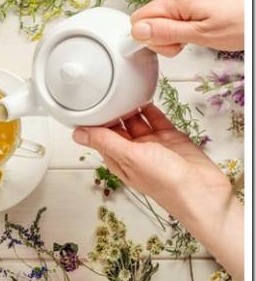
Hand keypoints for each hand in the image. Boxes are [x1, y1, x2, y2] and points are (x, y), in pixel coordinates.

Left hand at [72, 104, 243, 280]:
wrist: (202, 189)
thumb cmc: (165, 182)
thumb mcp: (129, 157)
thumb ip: (105, 142)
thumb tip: (77, 135)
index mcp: (119, 160)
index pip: (100, 137)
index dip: (93, 122)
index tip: (86, 105)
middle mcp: (134, 153)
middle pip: (117, 127)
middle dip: (111, 112)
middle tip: (105, 91)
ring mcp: (152, 145)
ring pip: (136, 121)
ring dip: (130, 108)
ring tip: (122, 90)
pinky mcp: (170, 138)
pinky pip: (155, 119)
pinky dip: (149, 109)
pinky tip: (143, 96)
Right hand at [130, 0, 243, 56]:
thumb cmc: (242, 23)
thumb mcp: (200, 35)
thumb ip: (166, 33)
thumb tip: (138, 31)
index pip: (139, 19)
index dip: (145, 38)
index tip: (158, 47)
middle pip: (150, 19)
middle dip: (160, 38)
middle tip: (182, 45)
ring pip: (163, 19)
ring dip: (172, 35)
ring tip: (193, 40)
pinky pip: (177, 15)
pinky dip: (182, 28)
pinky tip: (196, 33)